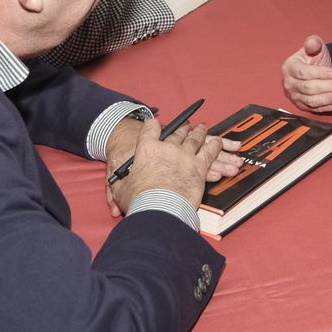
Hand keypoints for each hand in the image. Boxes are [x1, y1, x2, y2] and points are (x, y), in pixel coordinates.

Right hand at [106, 119, 224, 214]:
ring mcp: (185, 155)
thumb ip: (119, 190)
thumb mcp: (122, 192)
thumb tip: (113, 201)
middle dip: (181, 127)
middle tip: (186, 124)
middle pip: (176, 132)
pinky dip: (215, 145)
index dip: (152, 124)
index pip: (150, 128)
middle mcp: (167, 147)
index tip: (154, 122)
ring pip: (195, 138)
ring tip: (202, 128)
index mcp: (146, 149)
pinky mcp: (199, 166)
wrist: (159, 208)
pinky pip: (210, 151)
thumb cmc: (139, 200)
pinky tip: (218, 142)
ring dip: (199, 132)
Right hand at [282, 35, 331, 112]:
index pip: (303, 72)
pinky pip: (314, 109)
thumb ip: (313, 43)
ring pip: (310, 101)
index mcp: (290, 67)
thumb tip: (311, 43)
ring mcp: (295, 96)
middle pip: (308, 88)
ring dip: (327, 99)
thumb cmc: (314, 56)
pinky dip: (326, 108)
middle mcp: (289, 83)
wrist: (317, 68)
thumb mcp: (315, 46)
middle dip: (327, 87)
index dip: (319, 73)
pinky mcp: (302, 106)